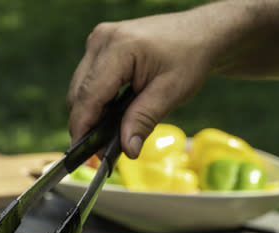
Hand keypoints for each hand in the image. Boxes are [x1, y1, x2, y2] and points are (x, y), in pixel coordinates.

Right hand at [67, 10, 217, 157]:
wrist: (200, 33)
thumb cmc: (190, 57)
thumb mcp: (171, 92)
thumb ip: (144, 120)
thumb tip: (127, 150)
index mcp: (119, 47)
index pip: (89, 95)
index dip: (82, 127)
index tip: (83, 153)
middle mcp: (102, 40)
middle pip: (78, 93)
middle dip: (86, 124)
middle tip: (103, 151)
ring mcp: (98, 41)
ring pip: (79, 88)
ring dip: (90, 112)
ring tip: (109, 133)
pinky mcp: (100, 46)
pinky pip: (87, 80)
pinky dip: (96, 100)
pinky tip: (111, 113)